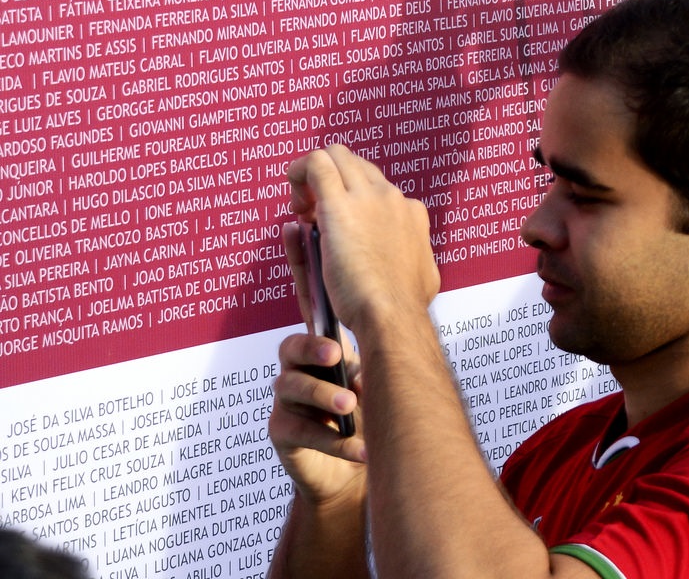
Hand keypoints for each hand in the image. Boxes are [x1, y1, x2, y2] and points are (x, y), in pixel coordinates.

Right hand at [269, 220, 367, 505]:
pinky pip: (302, 432)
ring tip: (352, 404)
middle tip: (340, 353)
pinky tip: (358, 448)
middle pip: (292, 345)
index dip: (297, 261)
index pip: (305, 296)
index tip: (296, 227)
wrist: (353, 462)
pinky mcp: (283, 432)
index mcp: (320, 341)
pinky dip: (335, 441)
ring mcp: (286, 398)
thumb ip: (379, 323)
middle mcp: (296, 365)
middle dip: (315, 349)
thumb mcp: (374, 362)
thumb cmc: (365, 407)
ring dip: (326, 395)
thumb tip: (405, 273)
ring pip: (294, 388)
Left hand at [286, 144, 438, 326]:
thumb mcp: (424, 272)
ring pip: (335, 155)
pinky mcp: (339, 205)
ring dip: (313, 175)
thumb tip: (416, 257)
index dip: (351, 200)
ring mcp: (367, 197)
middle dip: (330, 180)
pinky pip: (317, 164)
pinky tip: (296, 205)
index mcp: (410, 212)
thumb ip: (415, 256)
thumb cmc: (405, 305)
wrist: (393, 313)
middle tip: (312, 214)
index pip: (375, 187)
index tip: (337, 226)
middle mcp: (391, 197)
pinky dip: (299, 172)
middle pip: (354, 164)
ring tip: (303, 210)